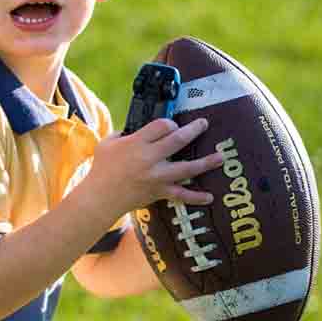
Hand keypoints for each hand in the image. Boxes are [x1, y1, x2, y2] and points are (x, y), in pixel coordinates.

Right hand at [84, 117, 225, 218]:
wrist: (100, 198)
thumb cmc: (102, 169)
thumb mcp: (108, 143)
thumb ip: (124, 133)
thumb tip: (138, 129)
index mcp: (136, 143)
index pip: (161, 126)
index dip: (169, 122)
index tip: (171, 124)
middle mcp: (149, 159)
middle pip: (177, 140)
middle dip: (194, 130)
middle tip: (204, 124)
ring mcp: (156, 177)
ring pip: (186, 168)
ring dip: (206, 162)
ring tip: (221, 157)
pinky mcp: (159, 192)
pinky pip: (181, 195)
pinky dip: (196, 197)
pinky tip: (210, 197)